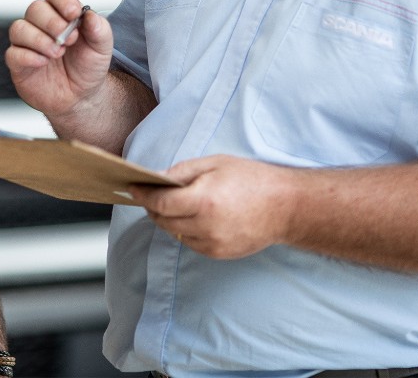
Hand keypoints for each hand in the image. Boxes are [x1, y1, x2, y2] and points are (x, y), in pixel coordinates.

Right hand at [5, 0, 113, 118]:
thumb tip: (90, 15)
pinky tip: (43, 62)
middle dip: (52, 22)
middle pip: (35, 8)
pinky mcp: (18, 63)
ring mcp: (28, 43)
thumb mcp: (102, 48)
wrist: (81, 98)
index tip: (73, 13)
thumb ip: (99, 29)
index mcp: (62, 14)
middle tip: (69, 39)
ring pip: (19, 28)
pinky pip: (13, 53)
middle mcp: (42, 25)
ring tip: (57, 53)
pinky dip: (29, 56)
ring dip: (39, 39)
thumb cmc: (88, 68)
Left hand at [128, 155, 294, 259]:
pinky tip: (192, 217)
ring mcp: (212, 243)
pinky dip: (185, 230)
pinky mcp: (219, 254)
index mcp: (204, 200)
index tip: (132, 187)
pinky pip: (190, 242)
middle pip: (163, 220)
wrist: (285, 207)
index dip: (142, 195)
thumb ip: (183, 172)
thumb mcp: (215, 164)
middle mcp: (206, 225)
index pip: (160, 202)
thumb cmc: (251, 179)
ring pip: (174, 233)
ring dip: (167, 219)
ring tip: (171, 205)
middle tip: (148, 194)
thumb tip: (156, 179)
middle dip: (152, 207)